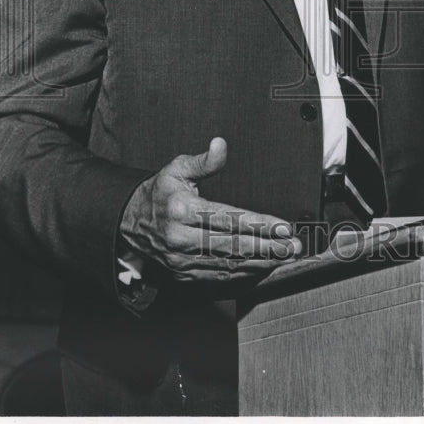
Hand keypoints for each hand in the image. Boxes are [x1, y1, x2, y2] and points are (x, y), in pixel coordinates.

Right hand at [119, 137, 301, 283]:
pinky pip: (219, 278)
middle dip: (268, 248)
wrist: (130, 223)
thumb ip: (203, 161)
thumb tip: (220, 146)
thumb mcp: (176, 169)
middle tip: (293, 246)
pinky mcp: (184, 274)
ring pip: (229, 265)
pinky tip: (263, 268)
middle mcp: (181, 239)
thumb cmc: (158, 193)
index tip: (283, 226)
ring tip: (285, 257)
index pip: (229, 219)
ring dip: (261, 263)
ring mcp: (182, 260)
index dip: (259, 224)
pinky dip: (244, 275)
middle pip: (233, 246)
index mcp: (182, 210)